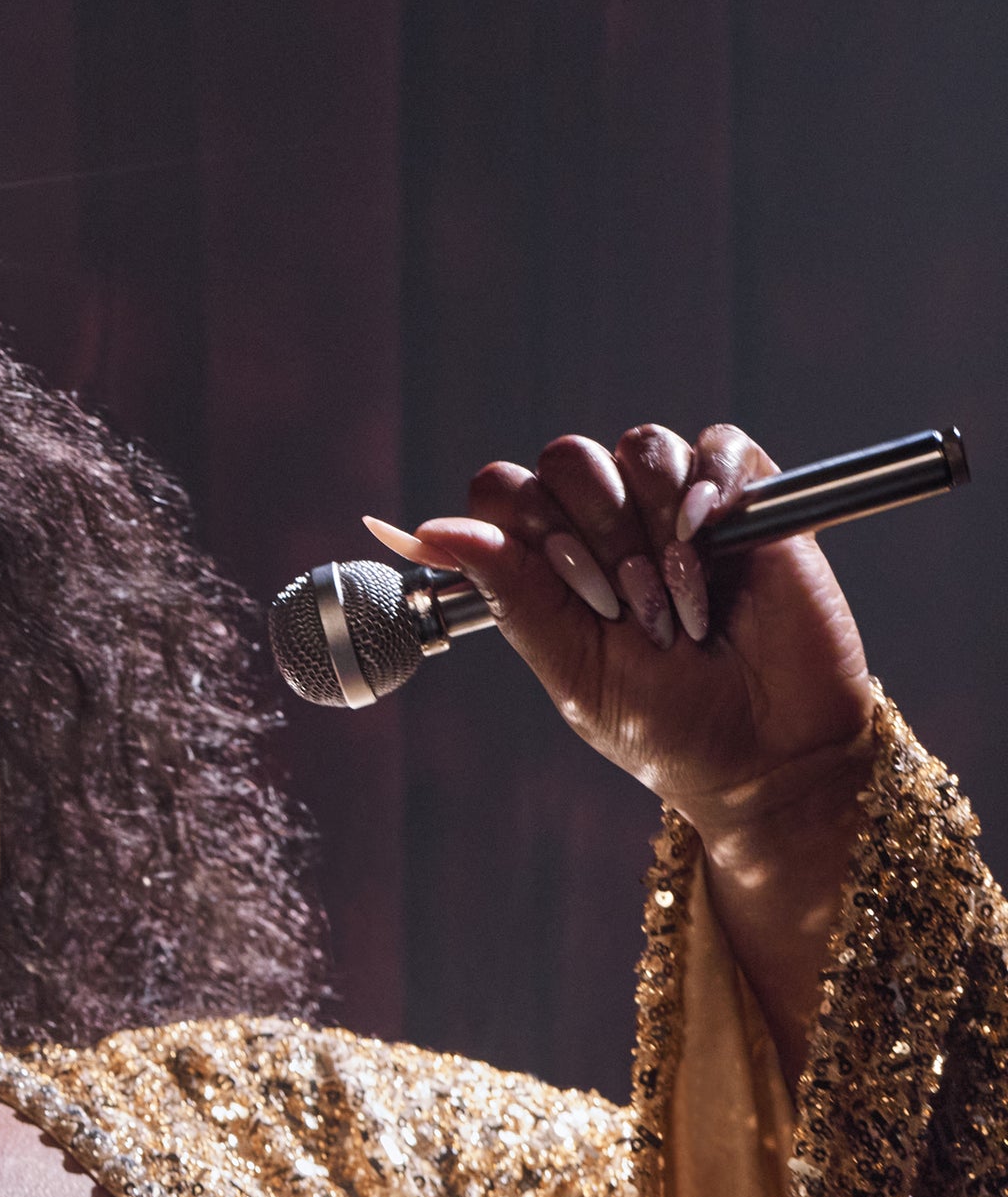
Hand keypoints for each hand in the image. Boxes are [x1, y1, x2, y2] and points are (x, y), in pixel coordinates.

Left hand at [397, 422, 873, 843]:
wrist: (767, 751)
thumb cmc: (663, 722)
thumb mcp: (569, 665)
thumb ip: (508, 591)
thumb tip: (429, 528)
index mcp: (552, 563)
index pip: (504, 491)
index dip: (526, 527)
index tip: (573, 593)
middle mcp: (609, 524)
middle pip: (569, 460)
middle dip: (596, 534)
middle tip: (631, 608)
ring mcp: (679, 506)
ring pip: (640, 448)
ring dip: (654, 526)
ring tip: (680, 600)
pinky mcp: (752, 499)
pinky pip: (720, 445)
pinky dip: (711, 486)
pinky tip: (712, 542)